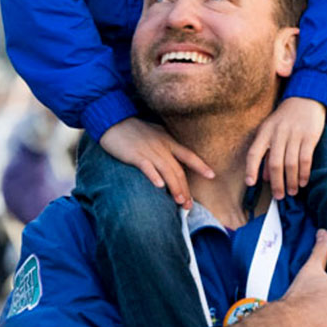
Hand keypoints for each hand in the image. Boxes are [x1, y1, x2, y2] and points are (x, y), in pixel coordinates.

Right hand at [99, 118, 214, 208]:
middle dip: (185, 188)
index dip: (201, 166)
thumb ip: (165, 145)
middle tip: (189, 205)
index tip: (212, 175)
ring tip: (180, 201)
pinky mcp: (135, 155)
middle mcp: (161, 146)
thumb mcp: (155, 133)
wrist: (113, 121)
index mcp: (168, 141)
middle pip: (178, 170)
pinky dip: (154, 176)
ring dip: (174, 187)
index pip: (188, 155)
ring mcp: (149, 150)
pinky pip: (146, 166)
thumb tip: (173, 159)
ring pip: (166, 170)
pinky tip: (159, 186)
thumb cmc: (133, 129)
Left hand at [245, 97, 326, 199]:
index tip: (251, 183)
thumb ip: (267, 153)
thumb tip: (264, 177)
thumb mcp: (271, 130)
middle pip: (275, 163)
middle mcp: (278, 133)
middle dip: (277, 183)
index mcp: (265, 131)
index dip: (251, 169)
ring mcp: (295, 134)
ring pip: (291, 164)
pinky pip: (305, 159)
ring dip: (292, 181)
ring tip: (292, 192)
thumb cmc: (286, 117)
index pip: (254, 152)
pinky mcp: (309, 136)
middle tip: (279, 196)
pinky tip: (303, 182)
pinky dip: (304, 173)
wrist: (306, 97)